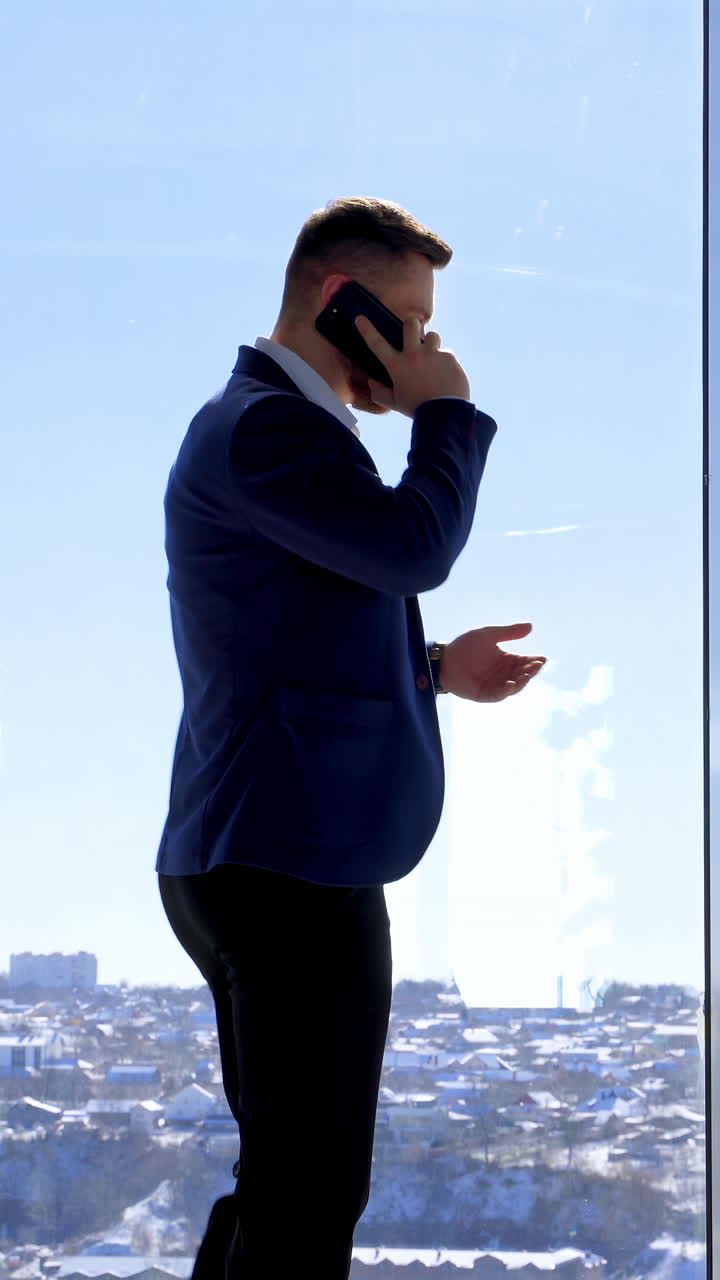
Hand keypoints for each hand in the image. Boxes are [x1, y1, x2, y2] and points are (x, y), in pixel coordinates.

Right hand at [354, 314, 470, 417]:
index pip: (377, 344)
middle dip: (411, 325)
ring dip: (431, 343)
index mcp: (397, 366)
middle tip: (413, 333)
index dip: (367, 330)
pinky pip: (446, 354)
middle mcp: (414, 355)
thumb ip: (380, 393)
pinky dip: (445, 364)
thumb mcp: (395, 403)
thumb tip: (372, 383)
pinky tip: (446, 377)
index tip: (360, 318)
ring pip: (432, 335)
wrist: (445, 414)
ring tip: (433, 359)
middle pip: (411, 324)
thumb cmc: (417, 409)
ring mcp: (433, 354)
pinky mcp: (449, 358)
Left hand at [439, 623, 546, 701]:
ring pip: (514, 686)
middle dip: (531, 670)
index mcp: (506, 659)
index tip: (543, 658)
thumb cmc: (465, 646)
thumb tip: (531, 626)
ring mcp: (495, 685)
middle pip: (522, 674)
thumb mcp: (488, 634)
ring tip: (526, 674)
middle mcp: (503, 673)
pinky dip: (506, 691)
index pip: (525, 661)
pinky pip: (498, 695)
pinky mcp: (485, 695)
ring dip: (522, 681)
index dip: (535, 661)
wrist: (444, 659)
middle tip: (536, 665)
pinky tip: (511, 684)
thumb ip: (509, 632)